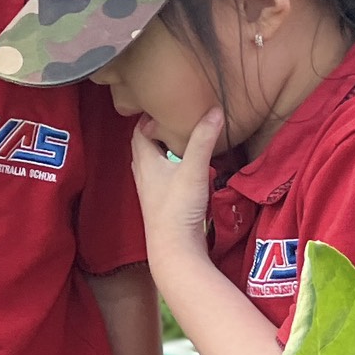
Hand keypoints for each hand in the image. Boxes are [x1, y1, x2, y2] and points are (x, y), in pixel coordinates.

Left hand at [129, 108, 222, 263]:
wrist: (175, 250)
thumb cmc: (177, 207)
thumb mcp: (193, 168)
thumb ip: (203, 139)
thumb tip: (215, 109)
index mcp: (144, 162)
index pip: (139, 131)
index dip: (148, 116)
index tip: (163, 104)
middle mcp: (143, 175)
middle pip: (144, 147)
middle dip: (155, 132)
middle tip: (172, 119)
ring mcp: (152, 192)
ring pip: (154, 164)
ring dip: (163, 151)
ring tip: (180, 140)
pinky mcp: (163, 206)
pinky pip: (164, 179)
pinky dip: (172, 169)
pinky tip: (187, 170)